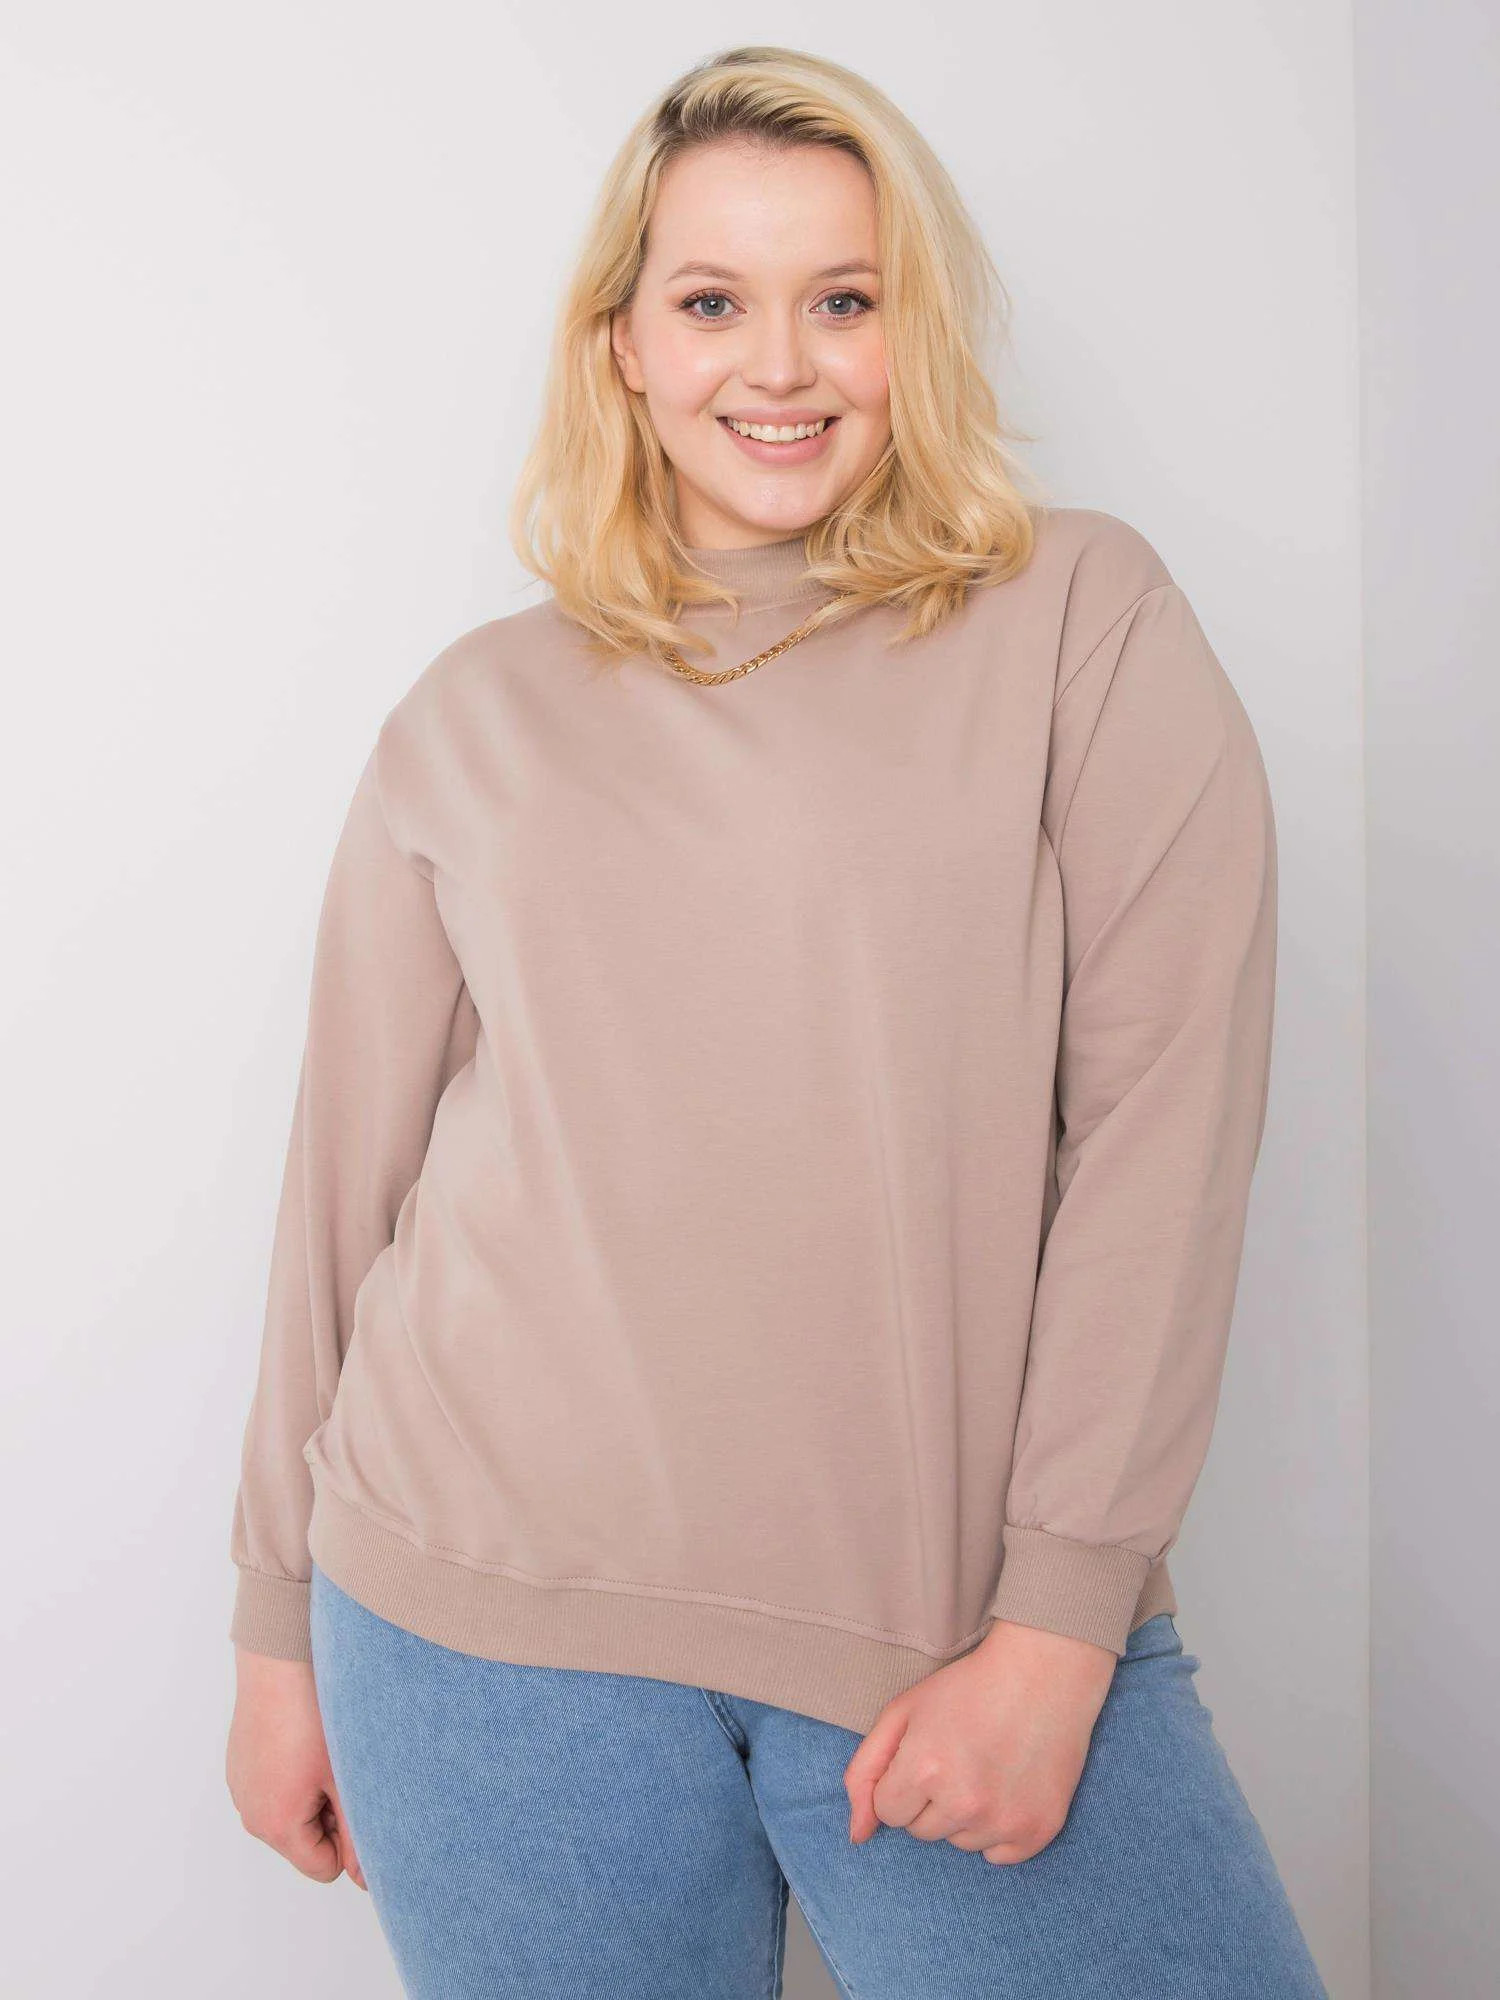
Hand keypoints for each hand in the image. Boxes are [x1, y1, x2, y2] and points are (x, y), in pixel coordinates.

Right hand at [226, 1650, 366, 1889]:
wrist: (280, 1661)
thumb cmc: (313, 1716)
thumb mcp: (346, 1780)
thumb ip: (358, 1836)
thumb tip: (367, 1879)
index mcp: (274, 1825)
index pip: (324, 1867)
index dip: (349, 1840)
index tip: (358, 1797)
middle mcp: (250, 1813)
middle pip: (306, 1841)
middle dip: (331, 1815)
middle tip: (343, 1769)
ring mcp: (241, 1786)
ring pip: (292, 1812)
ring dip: (314, 1792)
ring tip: (324, 1750)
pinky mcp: (240, 1762)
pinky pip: (274, 1786)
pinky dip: (294, 1773)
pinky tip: (303, 1737)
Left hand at [843, 1619, 1116, 1864]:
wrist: (1043, 1672)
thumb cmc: (968, 1687)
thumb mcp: (904, 1712)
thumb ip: (865, 1772)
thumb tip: (857, 1835)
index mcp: (924, 1769)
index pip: (888, 1811)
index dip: (903, 1779)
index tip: (927, 1752)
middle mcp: (963, 1803)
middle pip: (921, 1831)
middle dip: (931, 1799)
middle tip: (960, 1755)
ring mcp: (1003, 1821)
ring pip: (959, 1843)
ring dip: (964, 1815)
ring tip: (987, 1766)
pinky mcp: (1037, 1832)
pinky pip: (997, 1857)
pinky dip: (998, 1831)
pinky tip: (1008, 1787)